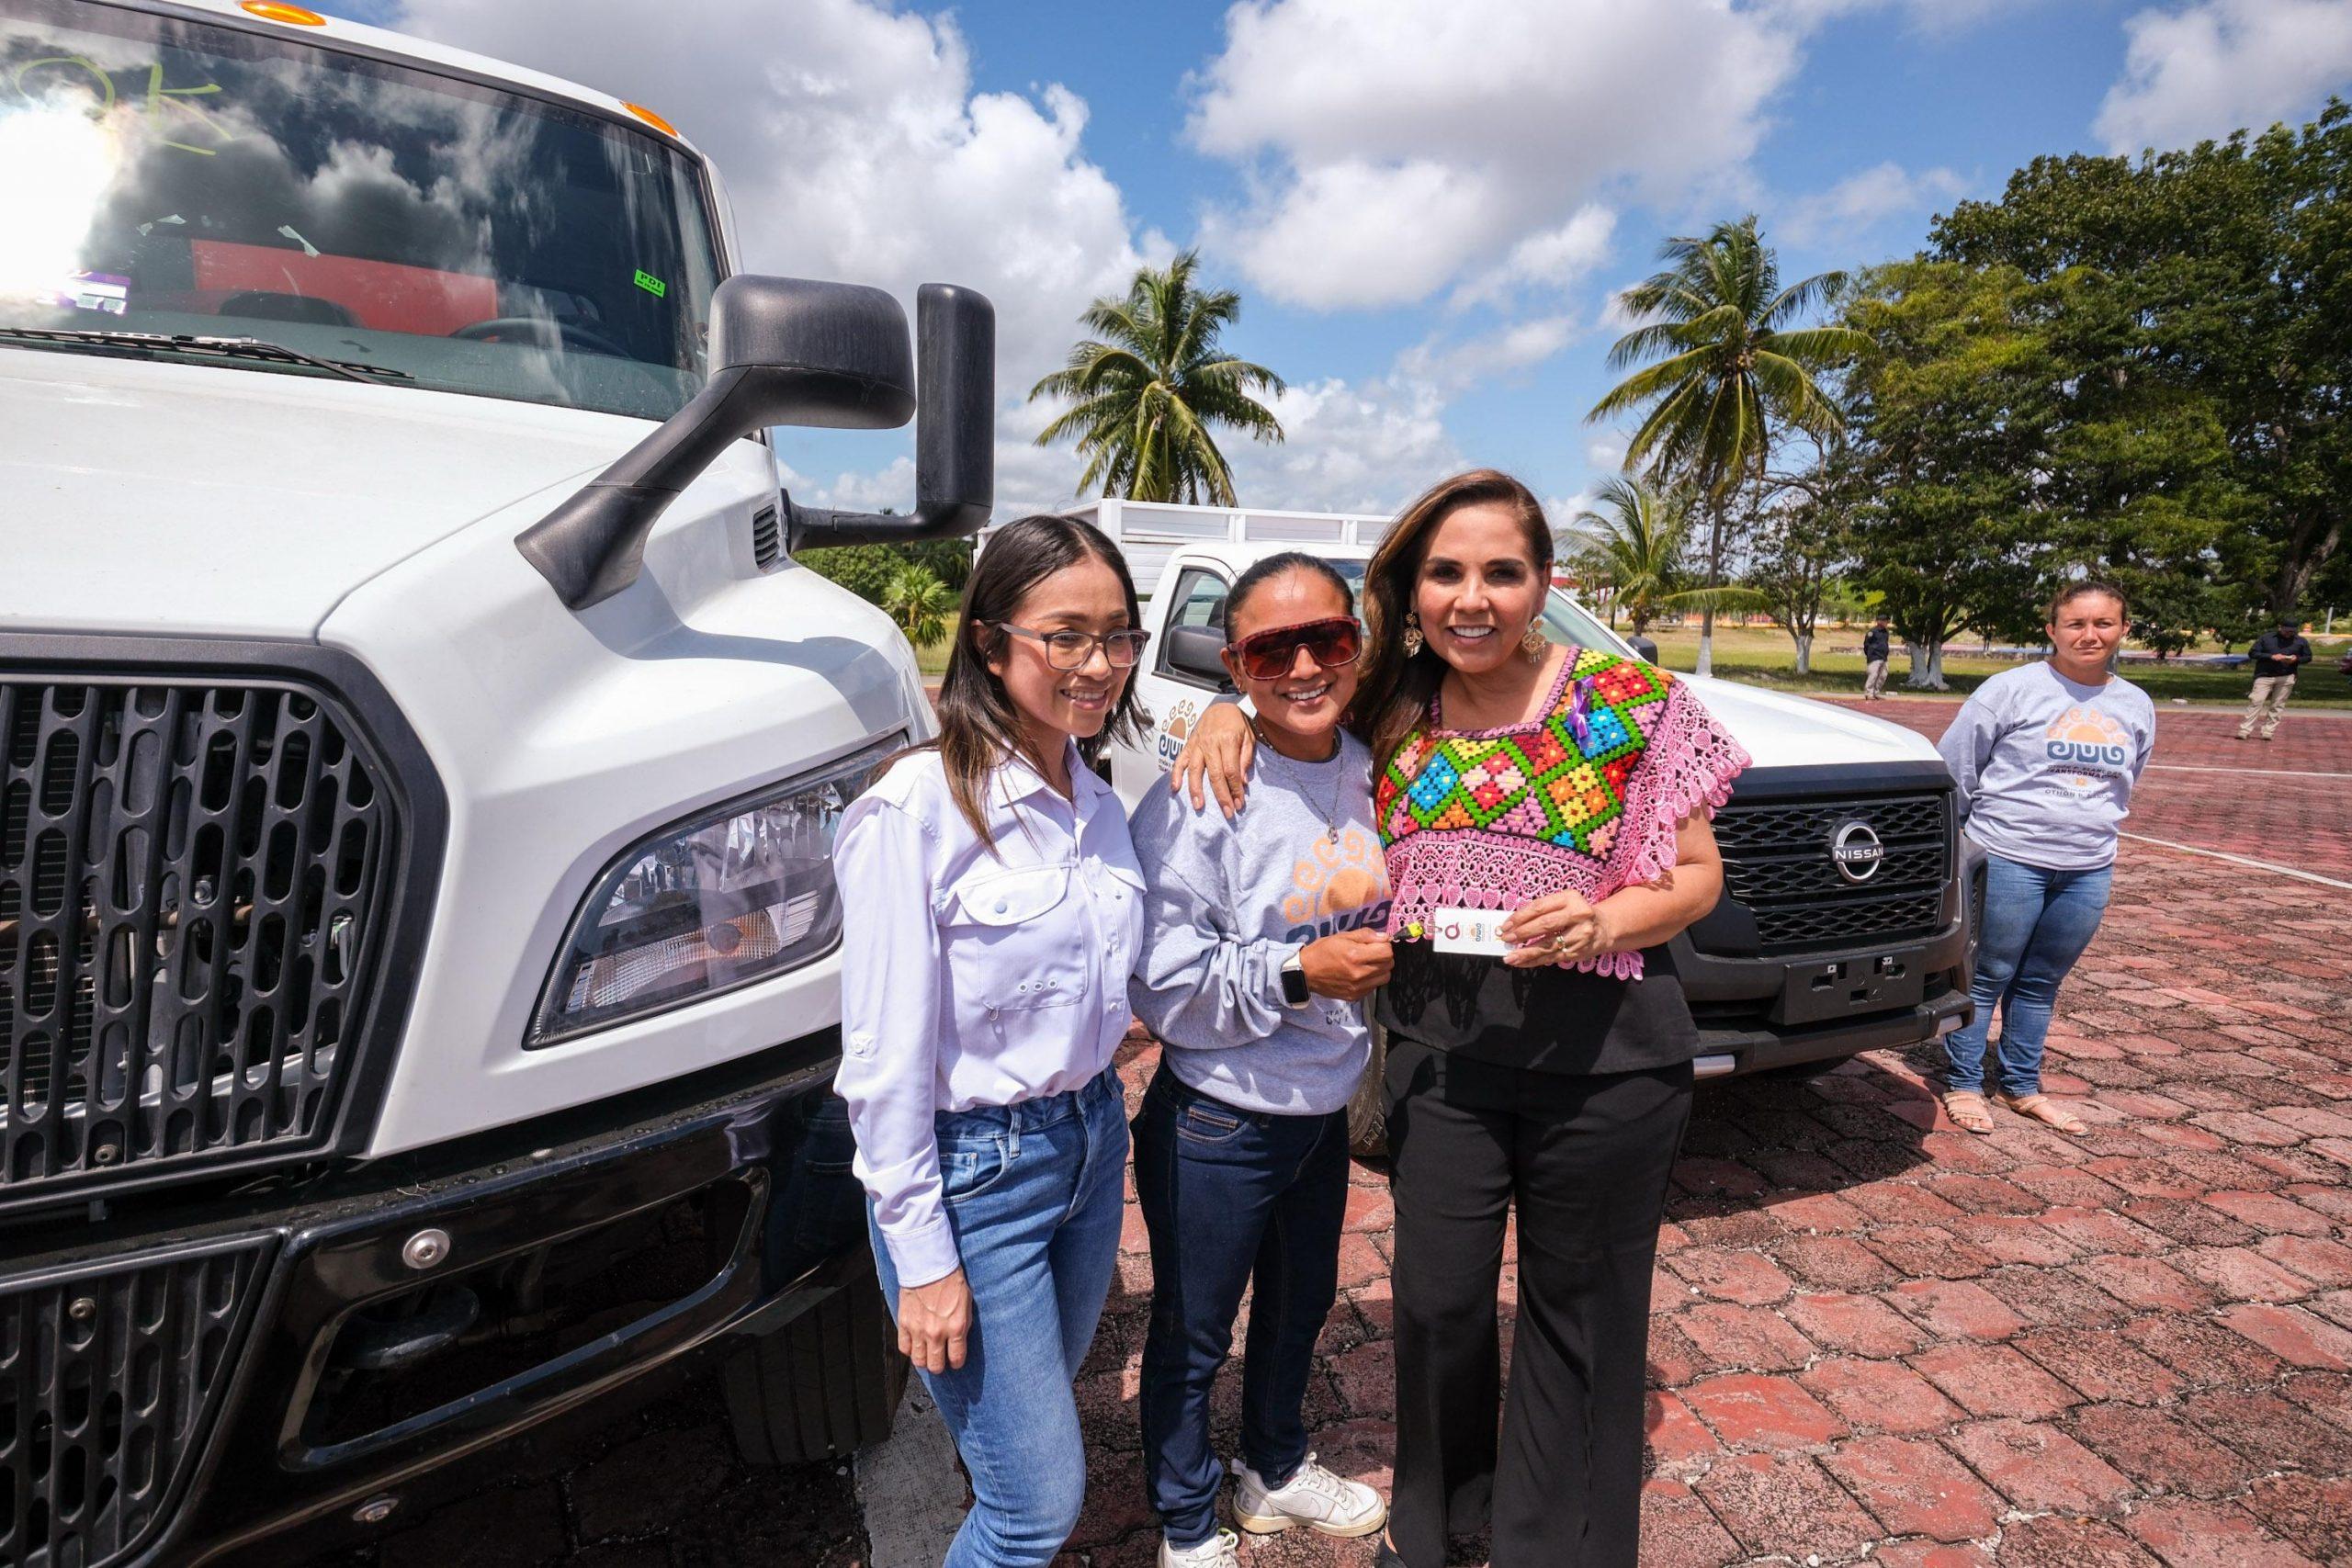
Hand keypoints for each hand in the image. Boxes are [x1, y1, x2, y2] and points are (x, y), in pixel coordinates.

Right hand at [898, 1267, 972, 1372]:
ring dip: (924, 1361)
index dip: (956, 1363)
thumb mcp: (967, 1304)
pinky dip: (909, 1350)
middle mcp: (937, 1333)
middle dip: (939, 1367)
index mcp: (956, 1327)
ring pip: (918, 1361)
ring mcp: (919, 1330)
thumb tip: (959, 1341)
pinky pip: (904, 1347)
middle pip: (935, 1365)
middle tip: (940, 1362)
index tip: (955, 1362)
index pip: (956, 1359)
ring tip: (927, 1356)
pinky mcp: (904, 1324)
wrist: (929, 1266)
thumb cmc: (950, 1281)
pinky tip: (915, 1345)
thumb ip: (963, 1326)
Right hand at [1167, 702, 1255, 816]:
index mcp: (1227, 740)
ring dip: (1196, 789)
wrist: (1221, 707)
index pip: (1231, 770)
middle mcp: (1210, 743)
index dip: (1235, 789)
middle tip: (1226, 812)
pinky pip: (1180, 761)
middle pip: (1214, 774)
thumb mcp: (1249, 738)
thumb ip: (1246, 759)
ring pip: (1195, 770)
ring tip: (1199, 806)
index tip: (1239, 803)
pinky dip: (1176, 775)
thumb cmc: (1237, 724)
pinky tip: (1175, 789)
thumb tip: (1242, 781)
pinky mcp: (1188, 745)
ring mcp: (1197, 745)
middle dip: (1221, 795)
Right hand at [1299, 928, 1392, 999]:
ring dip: (1380, 969)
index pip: (1387, 952)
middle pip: (1389, 965)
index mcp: (1355, 955)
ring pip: (1385, 977)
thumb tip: (1385, 937)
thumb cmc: (1323, 951)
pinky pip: (1374, 986)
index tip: (1376, 944)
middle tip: (1372, 953)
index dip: (1384, 945)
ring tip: (1368, 964)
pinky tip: (1361, 974)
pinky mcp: (1356, 996)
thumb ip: (1365, 935)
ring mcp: (1358, 987)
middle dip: (1383, 957)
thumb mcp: (1342, 936)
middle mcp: (1359, 973)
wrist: (1305, 972)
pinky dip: (1372, 979)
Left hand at [1499, 890, 1616, 967]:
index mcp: (1570, 898)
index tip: (1505, 924)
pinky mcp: (1578, 951)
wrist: (1604, 928)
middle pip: (1545, 924)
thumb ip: (1541, 910)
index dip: (1521, 916)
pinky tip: (1522, 962)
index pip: (1540, 907)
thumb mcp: (1562, 904)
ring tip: (1510, 957)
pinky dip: (1535, 961)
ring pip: (1548, 945)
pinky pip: (1552, 957)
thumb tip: (1513, 924)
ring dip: (1526, 952)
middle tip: (1506, 938)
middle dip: (1522, 933)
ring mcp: (1580, 935)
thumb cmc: (1575, 914)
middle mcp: (1578, 915)